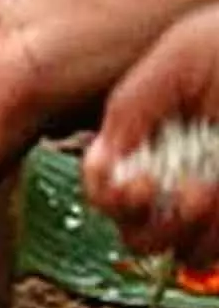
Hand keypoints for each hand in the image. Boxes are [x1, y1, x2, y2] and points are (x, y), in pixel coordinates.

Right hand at [84, 5, 218, 269]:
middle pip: (133, 228)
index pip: (104, 184)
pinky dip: (216, 238)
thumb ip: (130, 105)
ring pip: (176, 247)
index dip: (109, 193)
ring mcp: (208, 197)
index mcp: (146, 132)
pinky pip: (215, 250)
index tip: (135, 184)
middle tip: (173, 194)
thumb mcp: (179, 57)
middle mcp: (174, 170)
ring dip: (186, 233)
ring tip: (205, 196)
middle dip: (145, 221)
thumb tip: (99, 163)